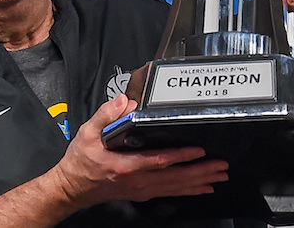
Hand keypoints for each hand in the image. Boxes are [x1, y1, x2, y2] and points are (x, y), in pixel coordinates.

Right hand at [51, 95, 228, 208]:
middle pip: (175, 177)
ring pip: (176, 187)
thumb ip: (106, 116)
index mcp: (125, 165)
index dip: (181, 156)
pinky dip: (189, 190)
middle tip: (221, 166)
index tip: (199, 151)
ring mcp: (142, 189)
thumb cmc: (80, 162)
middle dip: (201, 172)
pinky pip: (171, 191)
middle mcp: (137, 180)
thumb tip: (124, 102)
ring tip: (219, 176)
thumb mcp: (87, 133)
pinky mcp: (143, 192)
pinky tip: (202, 187)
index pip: (159, 160)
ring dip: (200, 181)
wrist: (72, 188)